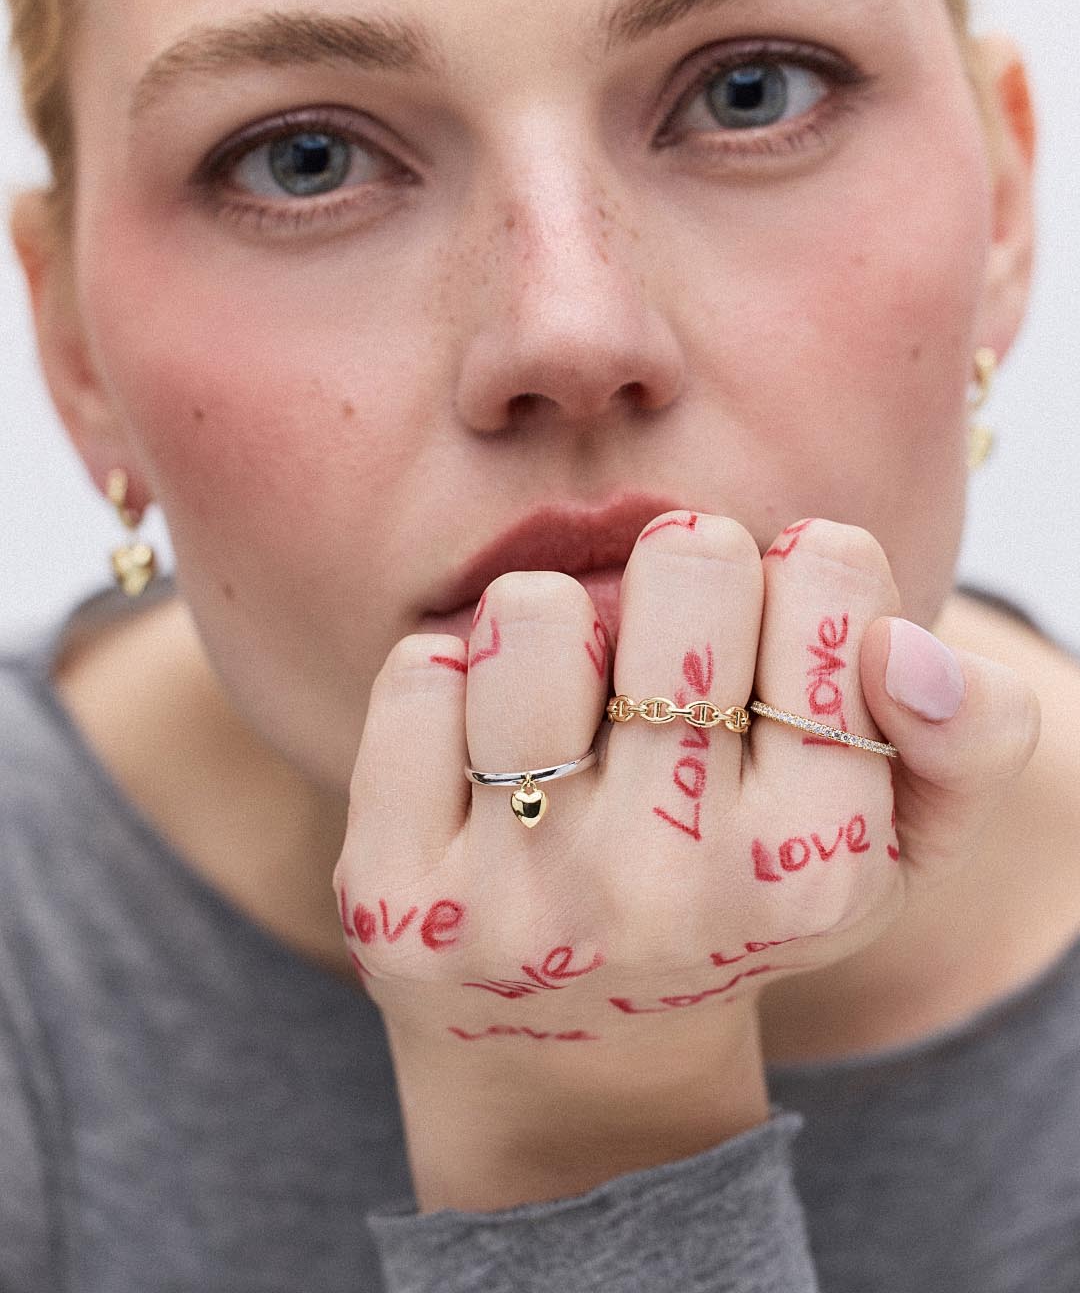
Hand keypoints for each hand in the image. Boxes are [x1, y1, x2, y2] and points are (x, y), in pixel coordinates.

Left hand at [333, 513, 1037, 1210]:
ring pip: (537, 608)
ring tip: (573, 709)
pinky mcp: (400, 894)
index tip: (770, 640)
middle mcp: (667, 888)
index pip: (826, 570)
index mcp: (812, 861)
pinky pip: (417, 672)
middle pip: (687, 561)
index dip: (797, 576)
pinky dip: (451, 679)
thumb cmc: (741, 897)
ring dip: (558, 627)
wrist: (576, 1050)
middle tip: (668, 665)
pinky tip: (480, 755)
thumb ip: (970, 734)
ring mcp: (520, 897)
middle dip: (682, 580)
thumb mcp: (894, 841)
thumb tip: (899, 648)